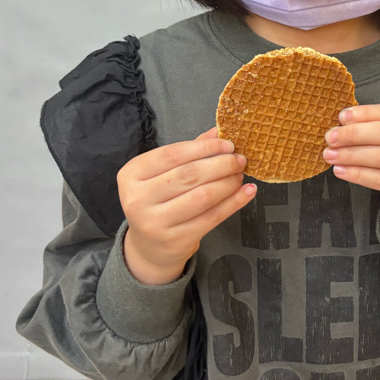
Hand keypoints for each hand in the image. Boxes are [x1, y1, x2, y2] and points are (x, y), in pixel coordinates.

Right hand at [117, 127, 255, 283]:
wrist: (150, 247)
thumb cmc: (157, 202)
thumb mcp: (163, 174)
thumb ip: (188, 152)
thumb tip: (218, 132)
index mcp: (132, 174)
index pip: (172, 154)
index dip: (204, 148)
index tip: (227, 144)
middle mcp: (138, 198)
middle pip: (189, 175)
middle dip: (221, 164)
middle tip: (239, 159)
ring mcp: (156, 222)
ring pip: (202, 196)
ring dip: (228, 183)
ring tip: (240, 175)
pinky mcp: (176, 240)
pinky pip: (212, 217)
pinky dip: (234, 202)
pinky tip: (247, 192)